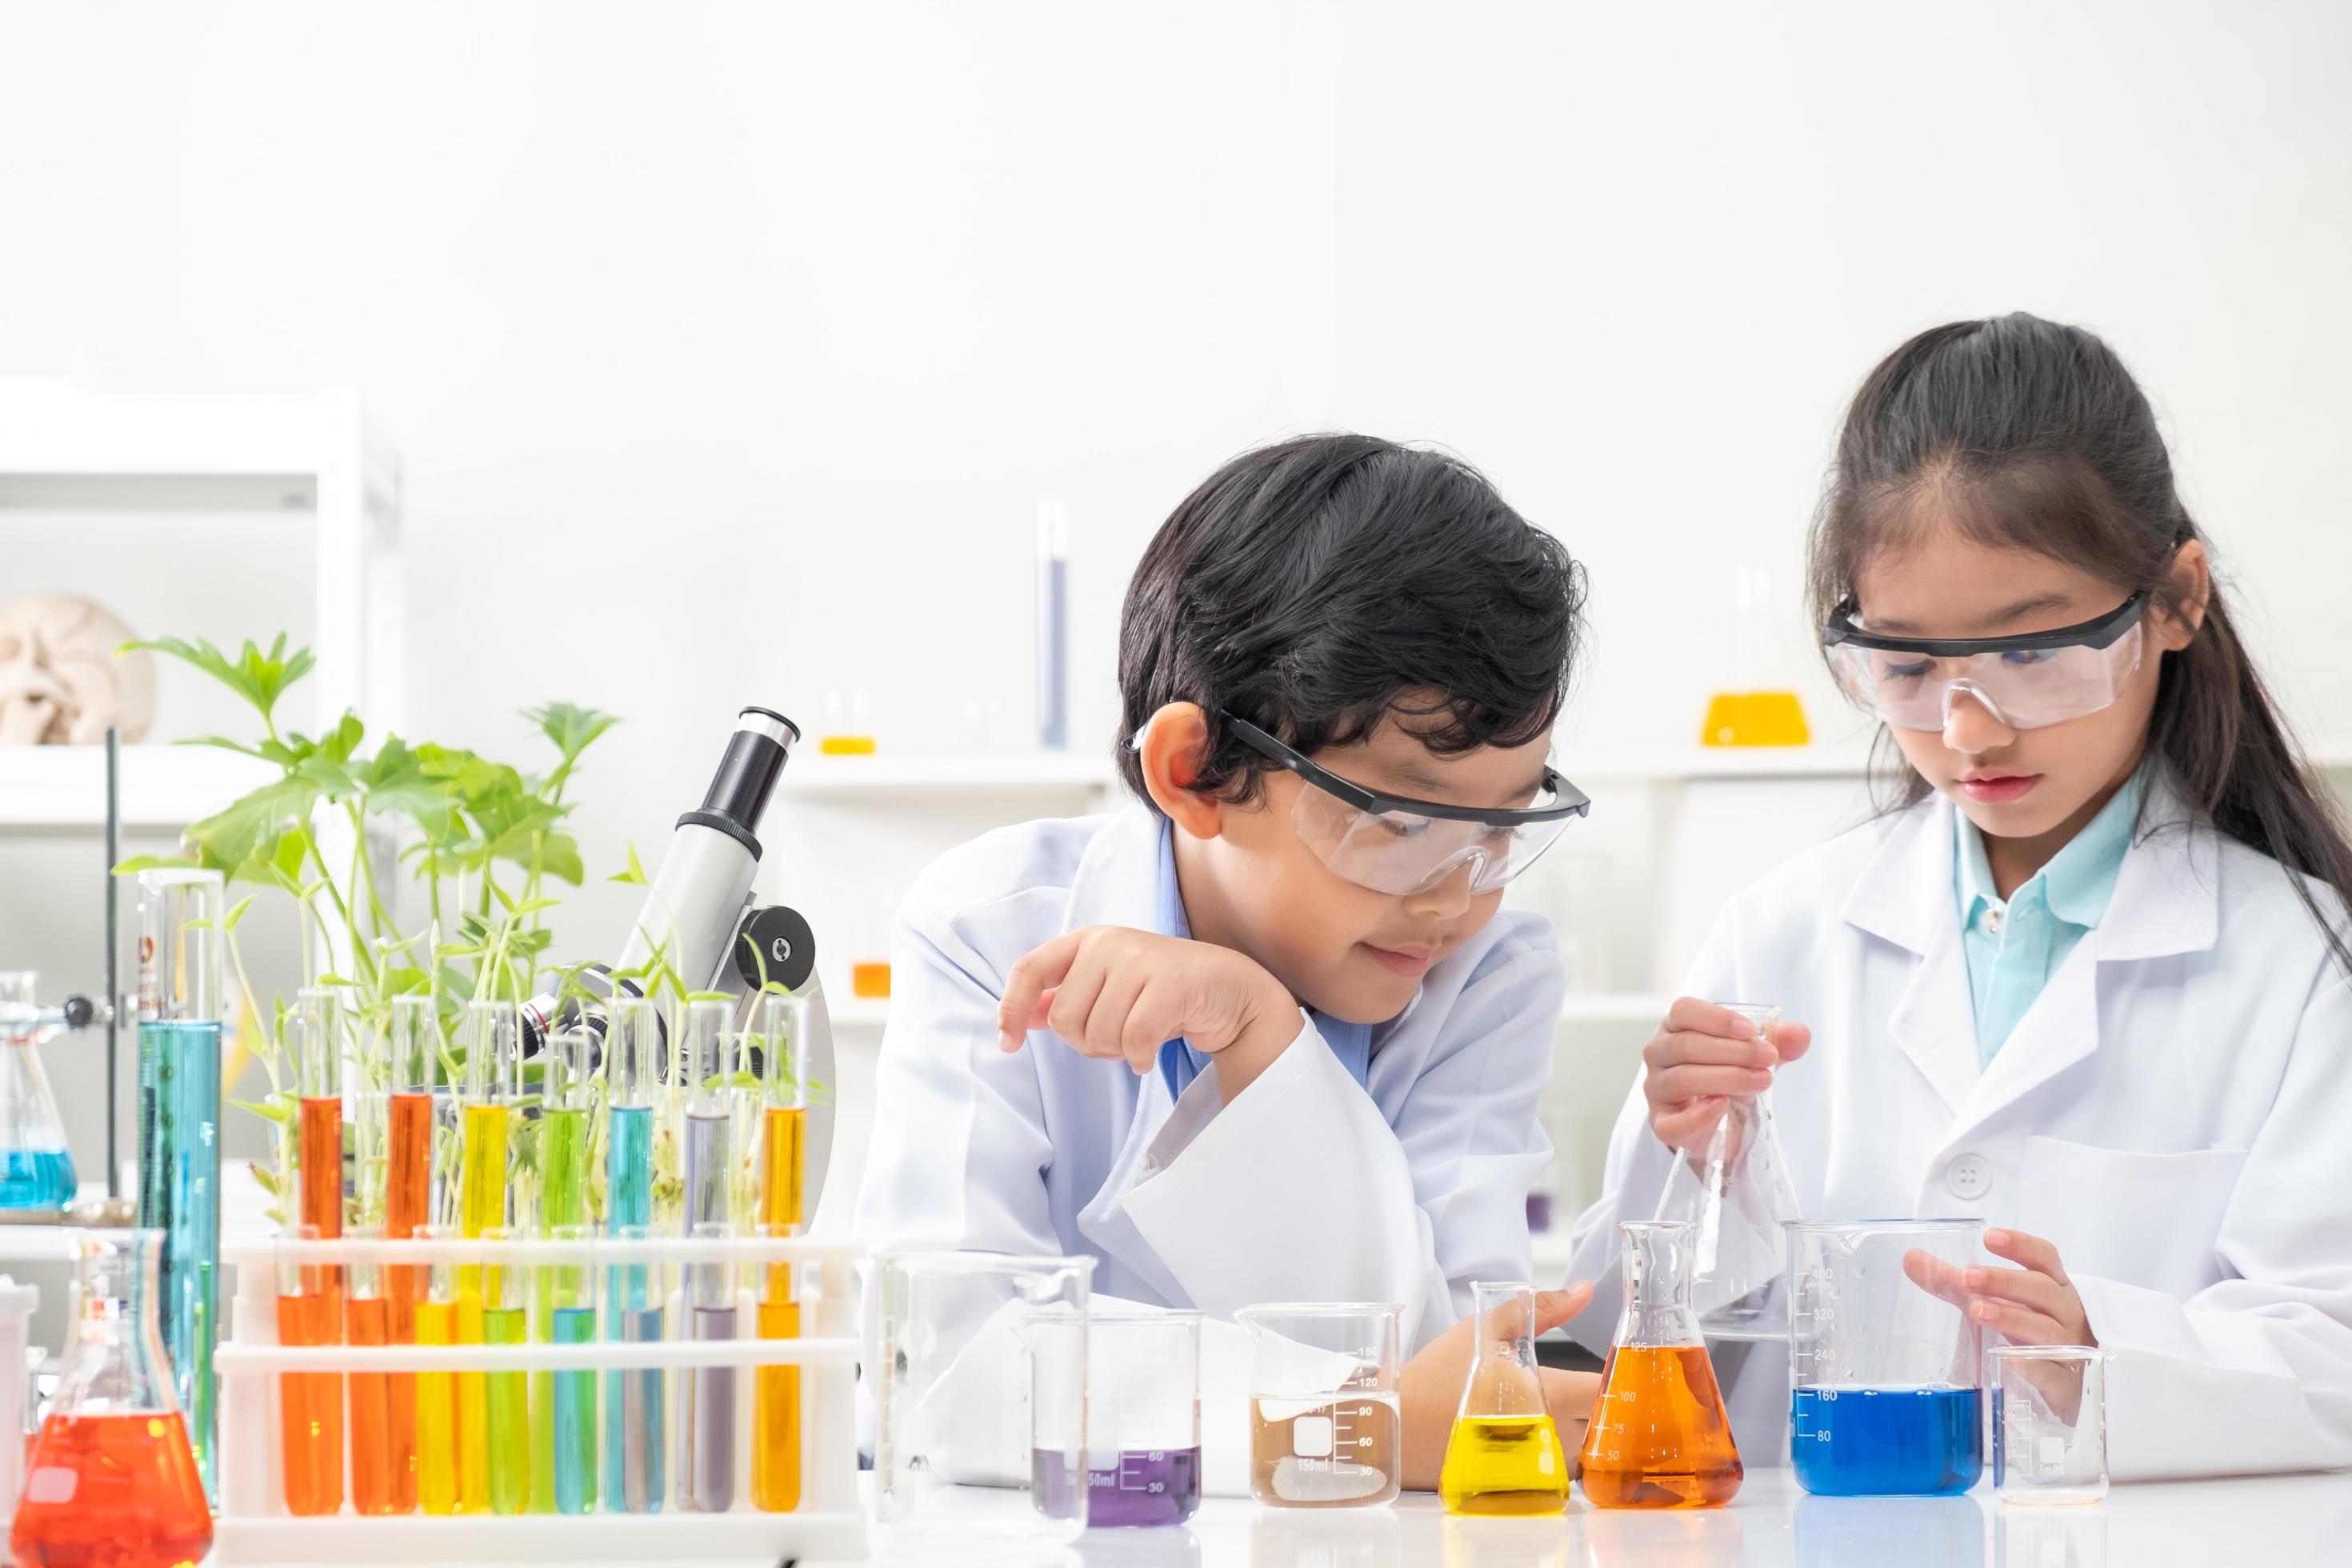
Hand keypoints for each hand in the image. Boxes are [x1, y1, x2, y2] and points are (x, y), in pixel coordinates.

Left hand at [995, 925, 1301, 1096]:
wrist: (1230, 991)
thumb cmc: (1162, 992)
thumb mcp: (1107, 989)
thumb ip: (1064, 998)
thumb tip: (1020, 1017)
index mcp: (1087, 940)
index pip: (1029, 970)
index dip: (1011, 1009)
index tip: (1008, 1044)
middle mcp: (1109, 942)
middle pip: (1064, 1018)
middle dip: (1087, 1043)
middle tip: (1116, 1038)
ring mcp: (1141, 959)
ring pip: (1099, 1033)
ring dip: (1116, 1053)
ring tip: (1138, 1039)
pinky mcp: (1171, 983)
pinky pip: (1134, 1040)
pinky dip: (1139, 1059)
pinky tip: (1149, 1055)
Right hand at [1398, 1282, 1596, 1491]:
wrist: (1398, 1428)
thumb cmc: (1439, 1377)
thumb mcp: (1484, 1330)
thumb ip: (1541, 1308)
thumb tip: (1583, 1290)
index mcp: (1551, 1393)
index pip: (1608, 1387)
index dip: (1615, 1376)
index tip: (1605, 1366)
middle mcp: (1554, 1434)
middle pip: (1606, 1424)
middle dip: (1602, 1405)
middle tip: (1581, 1388)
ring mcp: (1541, 1466)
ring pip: (1589, 1452)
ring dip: (1585, 1432)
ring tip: (1561, 1413)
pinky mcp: (1526, 1486)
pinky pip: (1565, 1475)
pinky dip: (1564, 1458)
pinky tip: (1543, 1440)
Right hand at [1642, 998, 1811, 1155]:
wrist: (1720, 1123)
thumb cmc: (1729, 1078)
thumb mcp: (1756, 1056)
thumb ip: (1778, 1042)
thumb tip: (1799, 1034)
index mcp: (1676, 1027)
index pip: (1684, 1011)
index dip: (1716, 1018)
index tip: (1750, 1030)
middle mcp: (1659, 1053)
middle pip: (1686, 1045)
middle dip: (1733, 1051)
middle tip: (1769, 1057)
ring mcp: (1656, 1089)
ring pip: (1683, 1078)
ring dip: (1727, 1078)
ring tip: (1762, 1080)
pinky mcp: (1661, 1123)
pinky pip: (1671, 1122)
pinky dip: (1697, 1115)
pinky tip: (1722, 1106)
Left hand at [1905, 1229, 2094, 1421]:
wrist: (2072, 1384)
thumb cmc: (2031, 1331)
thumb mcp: (1998, 1303)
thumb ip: (1955, 1283)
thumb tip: (1911, 1259)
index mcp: (2054, 1287)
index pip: (2045, 1258)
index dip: (2021, 1245)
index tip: (1990, 1237)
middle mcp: (2066, 1314)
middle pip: (2042, 1289)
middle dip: (2005, 1281)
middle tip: (1967, 1276)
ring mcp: (2071, 1348)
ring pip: (2046, 1329)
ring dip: (2012, 1317)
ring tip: (1976, 1309)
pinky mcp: (2066, 1384)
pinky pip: (2052, 1373)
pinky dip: (2032, 1365)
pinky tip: (2008, 1358)